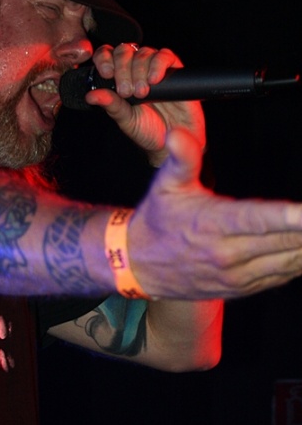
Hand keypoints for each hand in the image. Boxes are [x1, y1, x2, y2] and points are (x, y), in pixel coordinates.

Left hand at [86, 44, 205, 165]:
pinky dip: (157, 65)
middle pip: (123, 51)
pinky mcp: (173, 68)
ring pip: (143, 53)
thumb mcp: (125, 119)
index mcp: (118, 77)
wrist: (173, 140)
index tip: (106, 73)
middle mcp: (134, 68)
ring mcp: (153, 66)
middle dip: (122, 69)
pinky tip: (154, 80)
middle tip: (126, 92)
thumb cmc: (148, 130)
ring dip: (139, 71)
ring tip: (142, 93)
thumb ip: (111, 105)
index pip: (106, 56)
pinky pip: (164, 56)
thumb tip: (90, 96)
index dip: (104, 59)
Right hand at [130, 128, 301, 299]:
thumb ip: (181, 158)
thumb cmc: (158, 221)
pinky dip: (299, 263)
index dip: (290, 217)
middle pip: (285, 242)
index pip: (258, 219)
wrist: (140, 265)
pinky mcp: (241, 289)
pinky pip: (281, 276)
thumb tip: (179, 135)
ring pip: (289, 262)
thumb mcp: (165, 185)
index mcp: (212, 224)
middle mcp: (227, 254)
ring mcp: (237, 275)